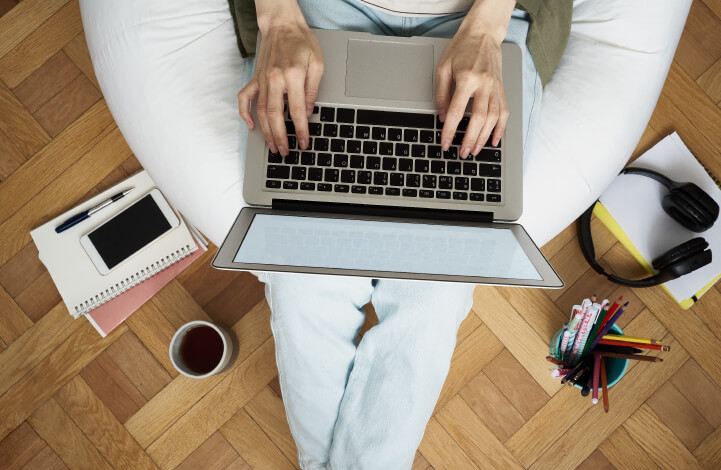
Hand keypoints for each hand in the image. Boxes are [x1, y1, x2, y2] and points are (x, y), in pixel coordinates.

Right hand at [237, 6, 323, 155]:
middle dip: (280, 137)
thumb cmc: (302, 42)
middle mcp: (275, 79)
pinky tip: (250, 126)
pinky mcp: (255, 78)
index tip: (303, 143)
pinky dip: (245, 113)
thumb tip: (308, 112)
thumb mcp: (317, 63)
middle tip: (285, 152)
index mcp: (293, 75)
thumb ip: (312, 89)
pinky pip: (245, 98)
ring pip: (261, 111)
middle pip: (275, 115)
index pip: (296, 110)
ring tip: (272, 146)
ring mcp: (262, 79)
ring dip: (266, 131)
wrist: (282, 25)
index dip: (300, 130)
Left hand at [435, 0, 513, 158]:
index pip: (457, 112)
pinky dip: (501, 128)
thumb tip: (442, 117)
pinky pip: (504, 111)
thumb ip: (442, 94)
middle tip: (462, 153)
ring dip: (484, 137)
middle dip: (470, 139)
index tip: (445, 143)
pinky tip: (495, 140)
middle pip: (478, 118)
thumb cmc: (461, 48)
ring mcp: (496, 87)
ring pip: (493, 118)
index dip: (450, 131)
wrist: (483, 33)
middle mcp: (484, 84)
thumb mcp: (443, 67)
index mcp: (467, 78)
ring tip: (475, 150)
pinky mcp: (501, 88)